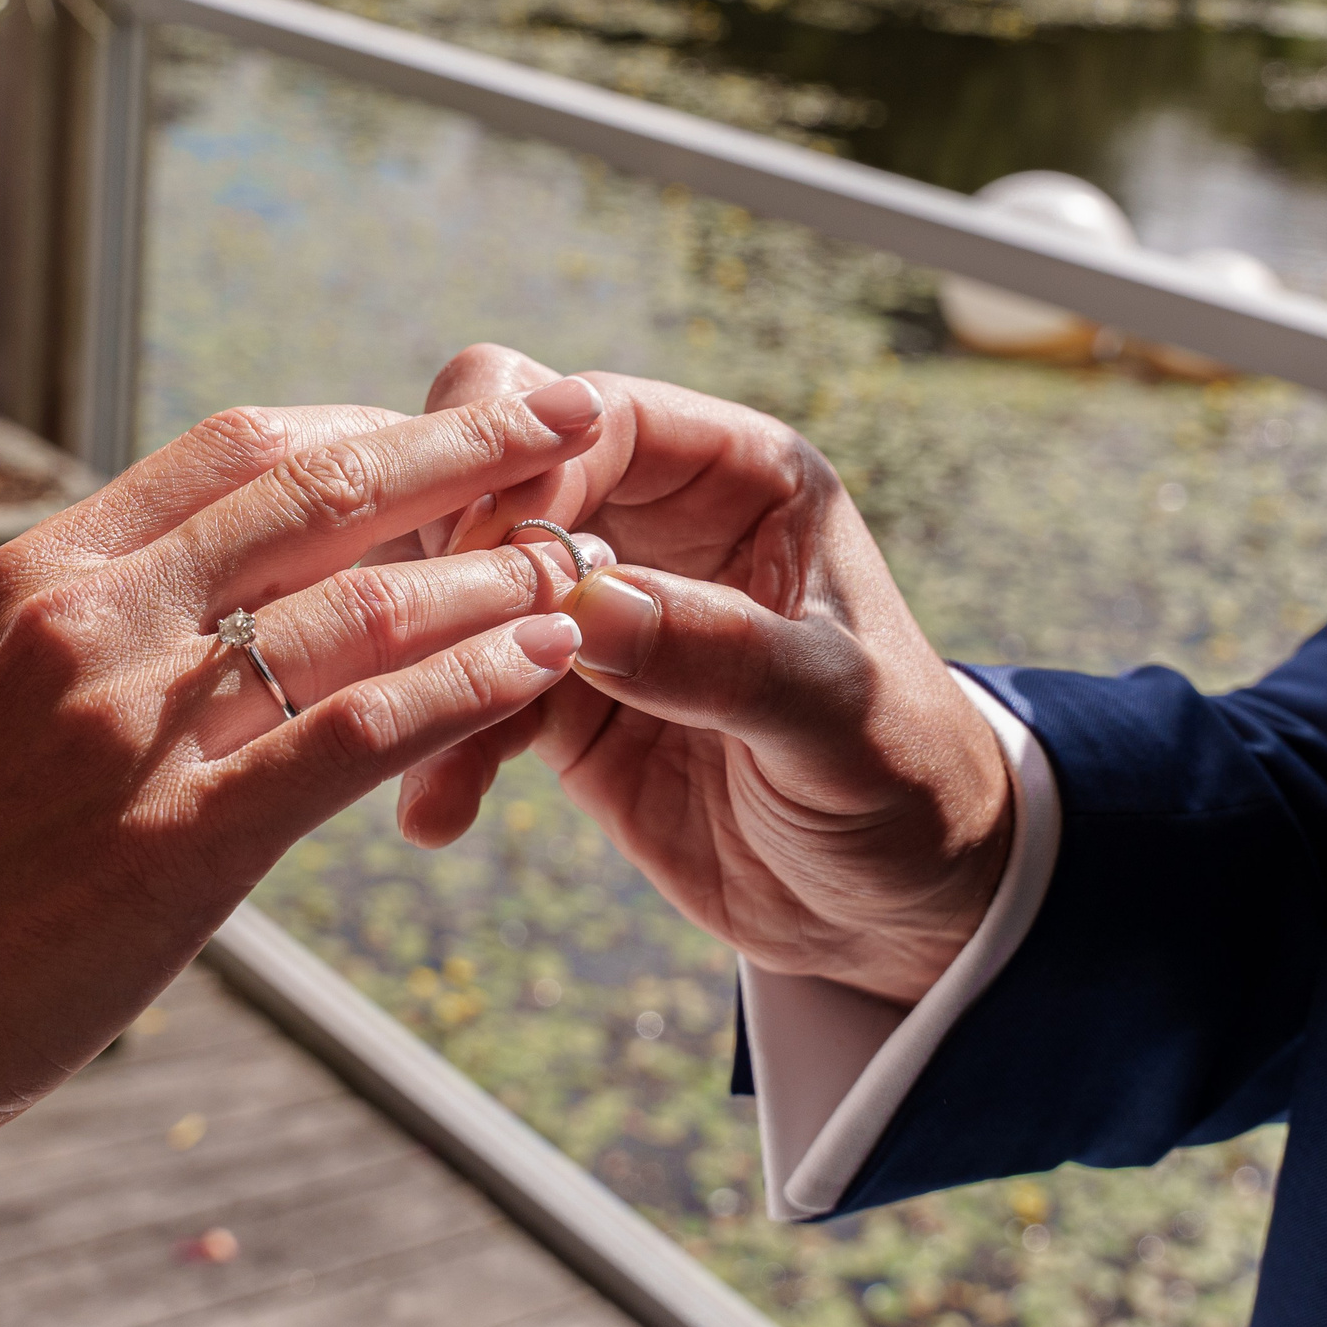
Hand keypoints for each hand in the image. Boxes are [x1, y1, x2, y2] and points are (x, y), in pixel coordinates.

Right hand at [0, 389, 610, 1326]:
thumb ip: (88, 639)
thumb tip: (212, 604)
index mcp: (39, 575)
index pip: (237, 448)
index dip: (368, 422)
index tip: (452, 419)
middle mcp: (88, 617)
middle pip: (316, 487)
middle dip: (459, 446)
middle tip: (566, 419)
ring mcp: (128, 725)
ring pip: (357, 601)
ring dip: (492, 569)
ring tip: (583, 557)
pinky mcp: (169, 844)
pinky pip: (356, 735)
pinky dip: (466, 684)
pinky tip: (540, 664)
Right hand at [409, 346, 1011, 1004]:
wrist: (896, 908)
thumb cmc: (908, 780)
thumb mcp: (839, 718)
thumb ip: (722, 655)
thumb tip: (592, 609)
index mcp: (743, 477)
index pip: (605, 417)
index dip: (533, 467)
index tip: (490, 546)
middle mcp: (660, 523)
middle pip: (508, 472)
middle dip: (454, 538)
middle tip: (426, 626)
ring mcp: (599, 611)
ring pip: (468, 582)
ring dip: (430, 650)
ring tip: (417, 735)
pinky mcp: (561, 700)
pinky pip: (470, 691)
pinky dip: (442, 744)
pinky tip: (435, 811)